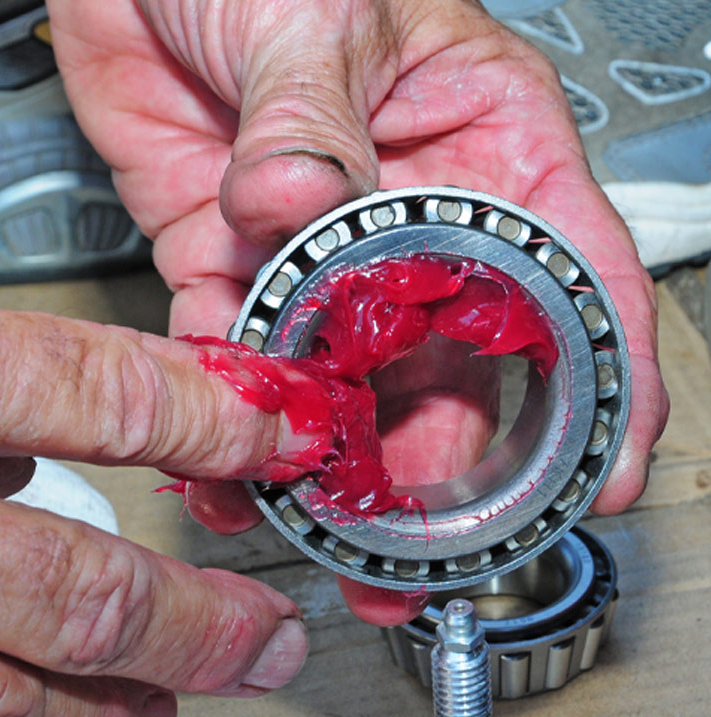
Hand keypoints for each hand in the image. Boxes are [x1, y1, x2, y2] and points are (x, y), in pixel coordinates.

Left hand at [49, 0, 669, 623]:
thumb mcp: (314, 13)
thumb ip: (311, 121)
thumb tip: (298, 202)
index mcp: (478, 148)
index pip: (566, 280)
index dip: (600, 387)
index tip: (602, 478)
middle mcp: (402, 219)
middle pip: (447, 368)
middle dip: (435, 469)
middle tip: (421, 552)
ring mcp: (313, 255)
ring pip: (341, 383)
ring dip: (329, 465)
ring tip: (322, 533)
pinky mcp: (228, 263)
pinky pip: (238, 357)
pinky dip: (231, 415)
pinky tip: (225, 468)